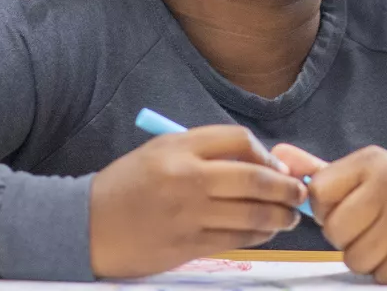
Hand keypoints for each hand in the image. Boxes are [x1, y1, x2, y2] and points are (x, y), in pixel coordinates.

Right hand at [89, 127, 307, 277]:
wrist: (86, 225)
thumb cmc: (127, 185)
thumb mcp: (161, 151)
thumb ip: (205, 151)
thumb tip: (259, 162)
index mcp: (179, 148)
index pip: (239, 140)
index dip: (266, 153)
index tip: (277, 165)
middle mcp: (187, 178)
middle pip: (254, 178)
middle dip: (286, 187)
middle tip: (300, 193)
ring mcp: (188, 214)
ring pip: (251, 213)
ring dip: (280, 215)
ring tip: (290, 216)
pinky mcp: (187, 246)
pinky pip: (236, 239)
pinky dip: (259, 235)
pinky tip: (267, 231)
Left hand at [273, 145, 386, 283]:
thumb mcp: (364, 175)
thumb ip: (319, 170)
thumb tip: (277, 156)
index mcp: (370, 160)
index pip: (318, 192)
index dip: (325, 212)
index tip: (344, 211)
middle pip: (335, 230)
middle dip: (345, 240)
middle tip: (367, 230)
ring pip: (356, 257)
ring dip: (366, 259)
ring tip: (384, 242)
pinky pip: (383, 274)